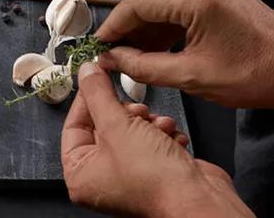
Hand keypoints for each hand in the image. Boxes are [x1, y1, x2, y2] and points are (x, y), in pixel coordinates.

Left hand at [62, 63, 251, 216]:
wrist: (199, 200)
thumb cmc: (156, 180)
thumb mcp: (117, 124)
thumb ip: (97, 93)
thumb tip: (86, 73)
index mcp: (82, 174)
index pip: (73, 125)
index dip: (86, 99)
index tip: (96, 77)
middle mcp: (103, 178)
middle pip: (104, 126)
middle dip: (125, 112)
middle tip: (135, 109)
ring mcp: (130, 175)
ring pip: (130, 130)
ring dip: (147, 122)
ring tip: (157, 125)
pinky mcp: (154, 172)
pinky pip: (151, 142)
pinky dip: (161, 135)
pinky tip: (170, 137)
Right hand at [96, 0, 273, 107]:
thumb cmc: (252, 77)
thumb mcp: (193, 77)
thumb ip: (145, 67)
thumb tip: (112, 60)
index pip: (138, 2)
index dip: (115, 23)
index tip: (99, 44)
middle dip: (127, 19)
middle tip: (114, 47)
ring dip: (145, 17)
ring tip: (134, 49)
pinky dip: (164, 16)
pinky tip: (158, 42)